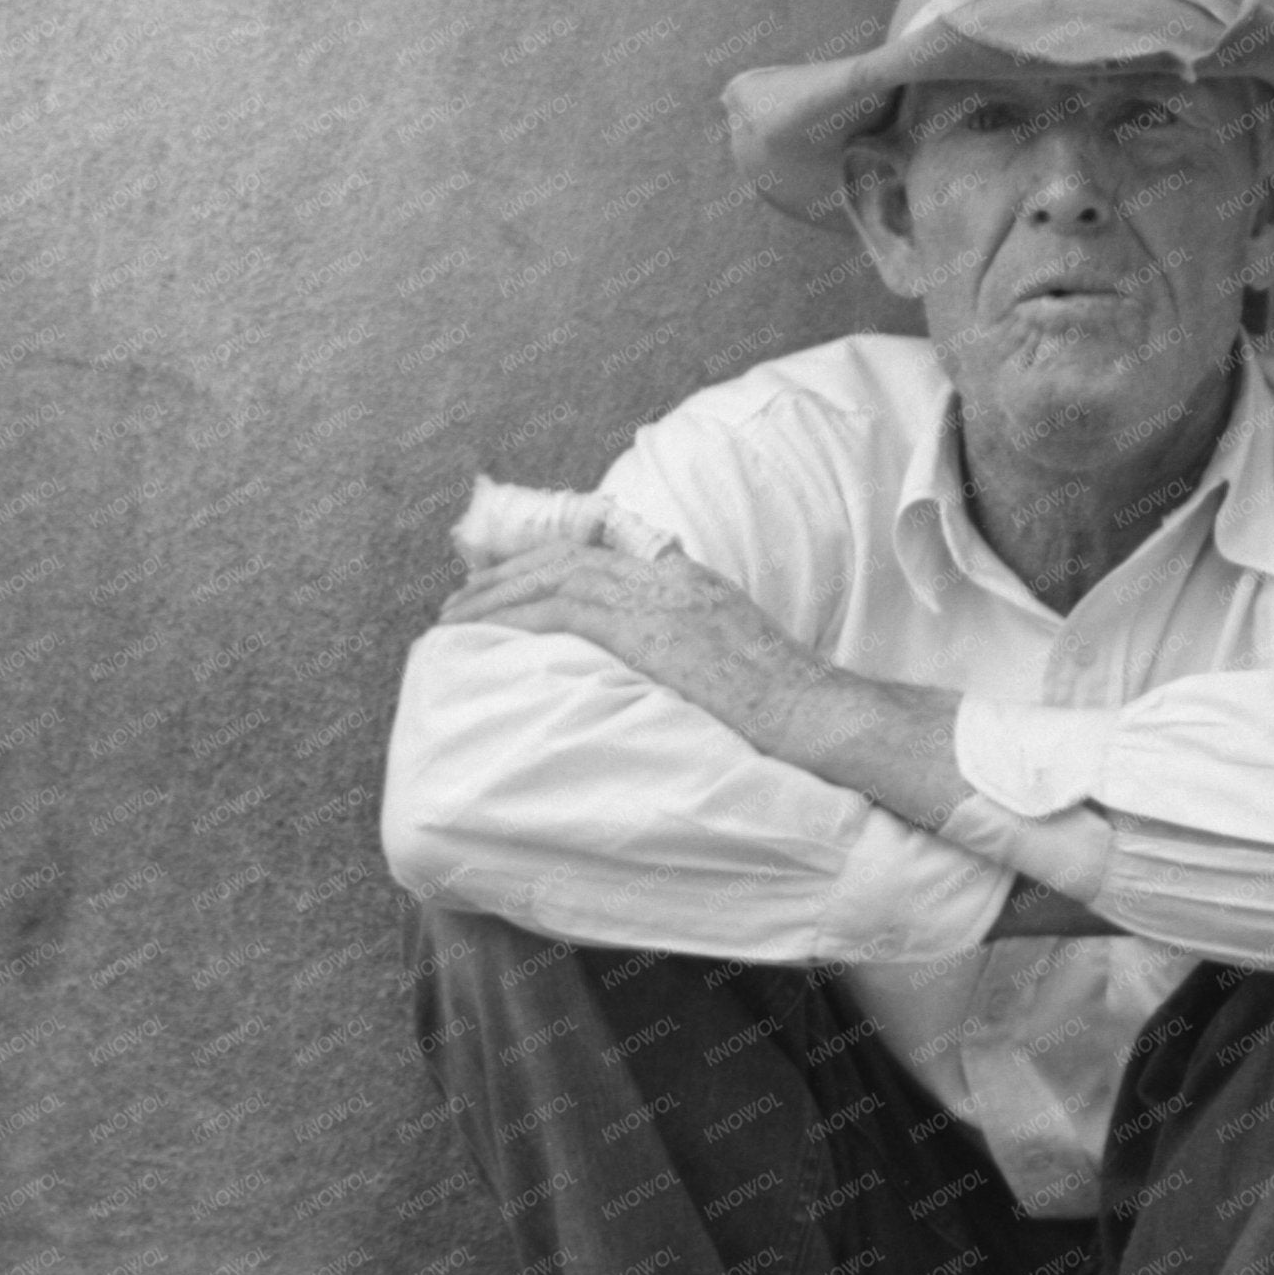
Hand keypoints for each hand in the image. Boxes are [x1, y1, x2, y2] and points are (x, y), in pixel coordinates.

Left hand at [436, 540, 826, 761]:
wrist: (820, 718)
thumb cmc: (786, 714)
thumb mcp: (731, 665)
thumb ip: (684, 654)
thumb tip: (646, 677)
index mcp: (685, 581)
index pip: (597, 556)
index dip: (540, 565)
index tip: (501, 584)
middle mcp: (667, 579)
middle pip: (565, 560)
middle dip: (504, 577)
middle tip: (458, 603)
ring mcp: (658, 600)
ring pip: (554, 577)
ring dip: (496, 596)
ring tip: (453, 619)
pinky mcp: (648, 630)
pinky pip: (561, 611)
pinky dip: (514, 617)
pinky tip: (481, 633)